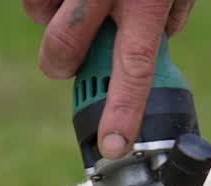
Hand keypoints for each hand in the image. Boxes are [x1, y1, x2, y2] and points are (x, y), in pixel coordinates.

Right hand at [23, 0, 197, 158]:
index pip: (134, 70)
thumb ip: (170, 13)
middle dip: (60, 65)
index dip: (122, 114)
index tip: (113, 147)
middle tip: (69, 62)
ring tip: (78, 5)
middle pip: (64, 48)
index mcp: (145, 2)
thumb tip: (161, 37)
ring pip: (41, 16)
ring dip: (52, 20)